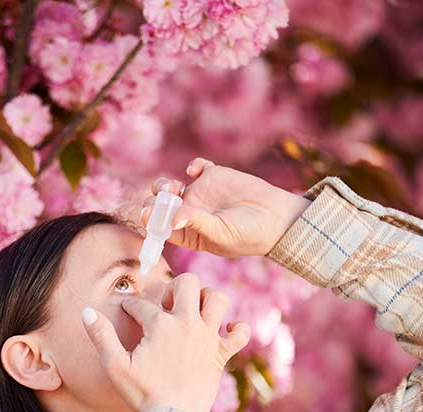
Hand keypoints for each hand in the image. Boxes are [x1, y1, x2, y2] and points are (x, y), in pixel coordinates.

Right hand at [80, 273, 250, 411]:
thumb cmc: (143, 394)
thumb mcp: (114, 366)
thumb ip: (101, 336)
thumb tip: (86, 312)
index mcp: (160, 325)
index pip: (142, 304)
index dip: (131, 307)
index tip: (128, 313)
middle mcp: (187, 324)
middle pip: (188, 282)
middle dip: (175, 287)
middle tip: (167, 307)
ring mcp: (207, 338)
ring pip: (218, 298)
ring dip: (208, 299)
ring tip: (195, 311)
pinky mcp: (221, 354)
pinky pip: (240, 333)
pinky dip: (236, 330)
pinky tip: (225, 332)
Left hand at [121, 158, 309, 258]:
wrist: (276, 217)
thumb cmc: (249, 234)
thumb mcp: (221, 234)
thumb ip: (196, 223)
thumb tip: (173, 217)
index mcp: (188, 235)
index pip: (160, 228)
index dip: (150, 221)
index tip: (146, 214)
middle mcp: (188, 214)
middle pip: (160, 205)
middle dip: (155, 201)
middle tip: (163, 199)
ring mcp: (199, 194)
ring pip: (170, 186)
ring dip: (165, 184)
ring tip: (174, 188)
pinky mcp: (213, 176)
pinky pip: (195, 166)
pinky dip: (192, 165)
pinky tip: (196, 170)